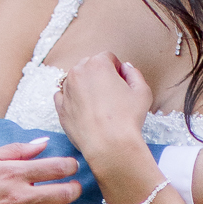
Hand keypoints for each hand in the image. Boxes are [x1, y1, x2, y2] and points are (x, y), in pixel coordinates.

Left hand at [53, 50, 152, 190]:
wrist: (109, 145)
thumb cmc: (127, 119)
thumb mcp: (142, 91)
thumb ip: (134, 73)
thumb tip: (125, 68)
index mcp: (98, 64)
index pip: (108, 57)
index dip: (116, 69)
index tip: (121, 83)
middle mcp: (78, 73)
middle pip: (89, 66)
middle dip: (99, 76)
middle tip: (110, 94)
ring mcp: (66, 90)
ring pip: (75, 80)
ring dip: (85, 87)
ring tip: (98, 105)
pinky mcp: (60, 107)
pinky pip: (63, 96)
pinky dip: (72, 99)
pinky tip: (84, 109)